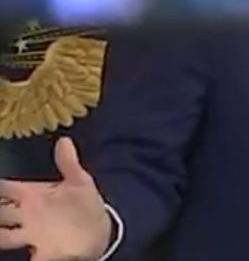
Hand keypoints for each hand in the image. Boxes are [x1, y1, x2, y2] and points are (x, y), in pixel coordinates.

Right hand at [0, 138, 112, 260]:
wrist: (98, 232)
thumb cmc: (84, 205)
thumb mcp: (80, 183)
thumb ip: (69, 164)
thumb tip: (64, 140)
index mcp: (31, 195)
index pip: (5, 188)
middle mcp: (25, 215)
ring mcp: (29, 233)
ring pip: (3, 236)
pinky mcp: (40, 252)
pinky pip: (26, 256)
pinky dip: (23, 253)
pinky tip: (22, 249)